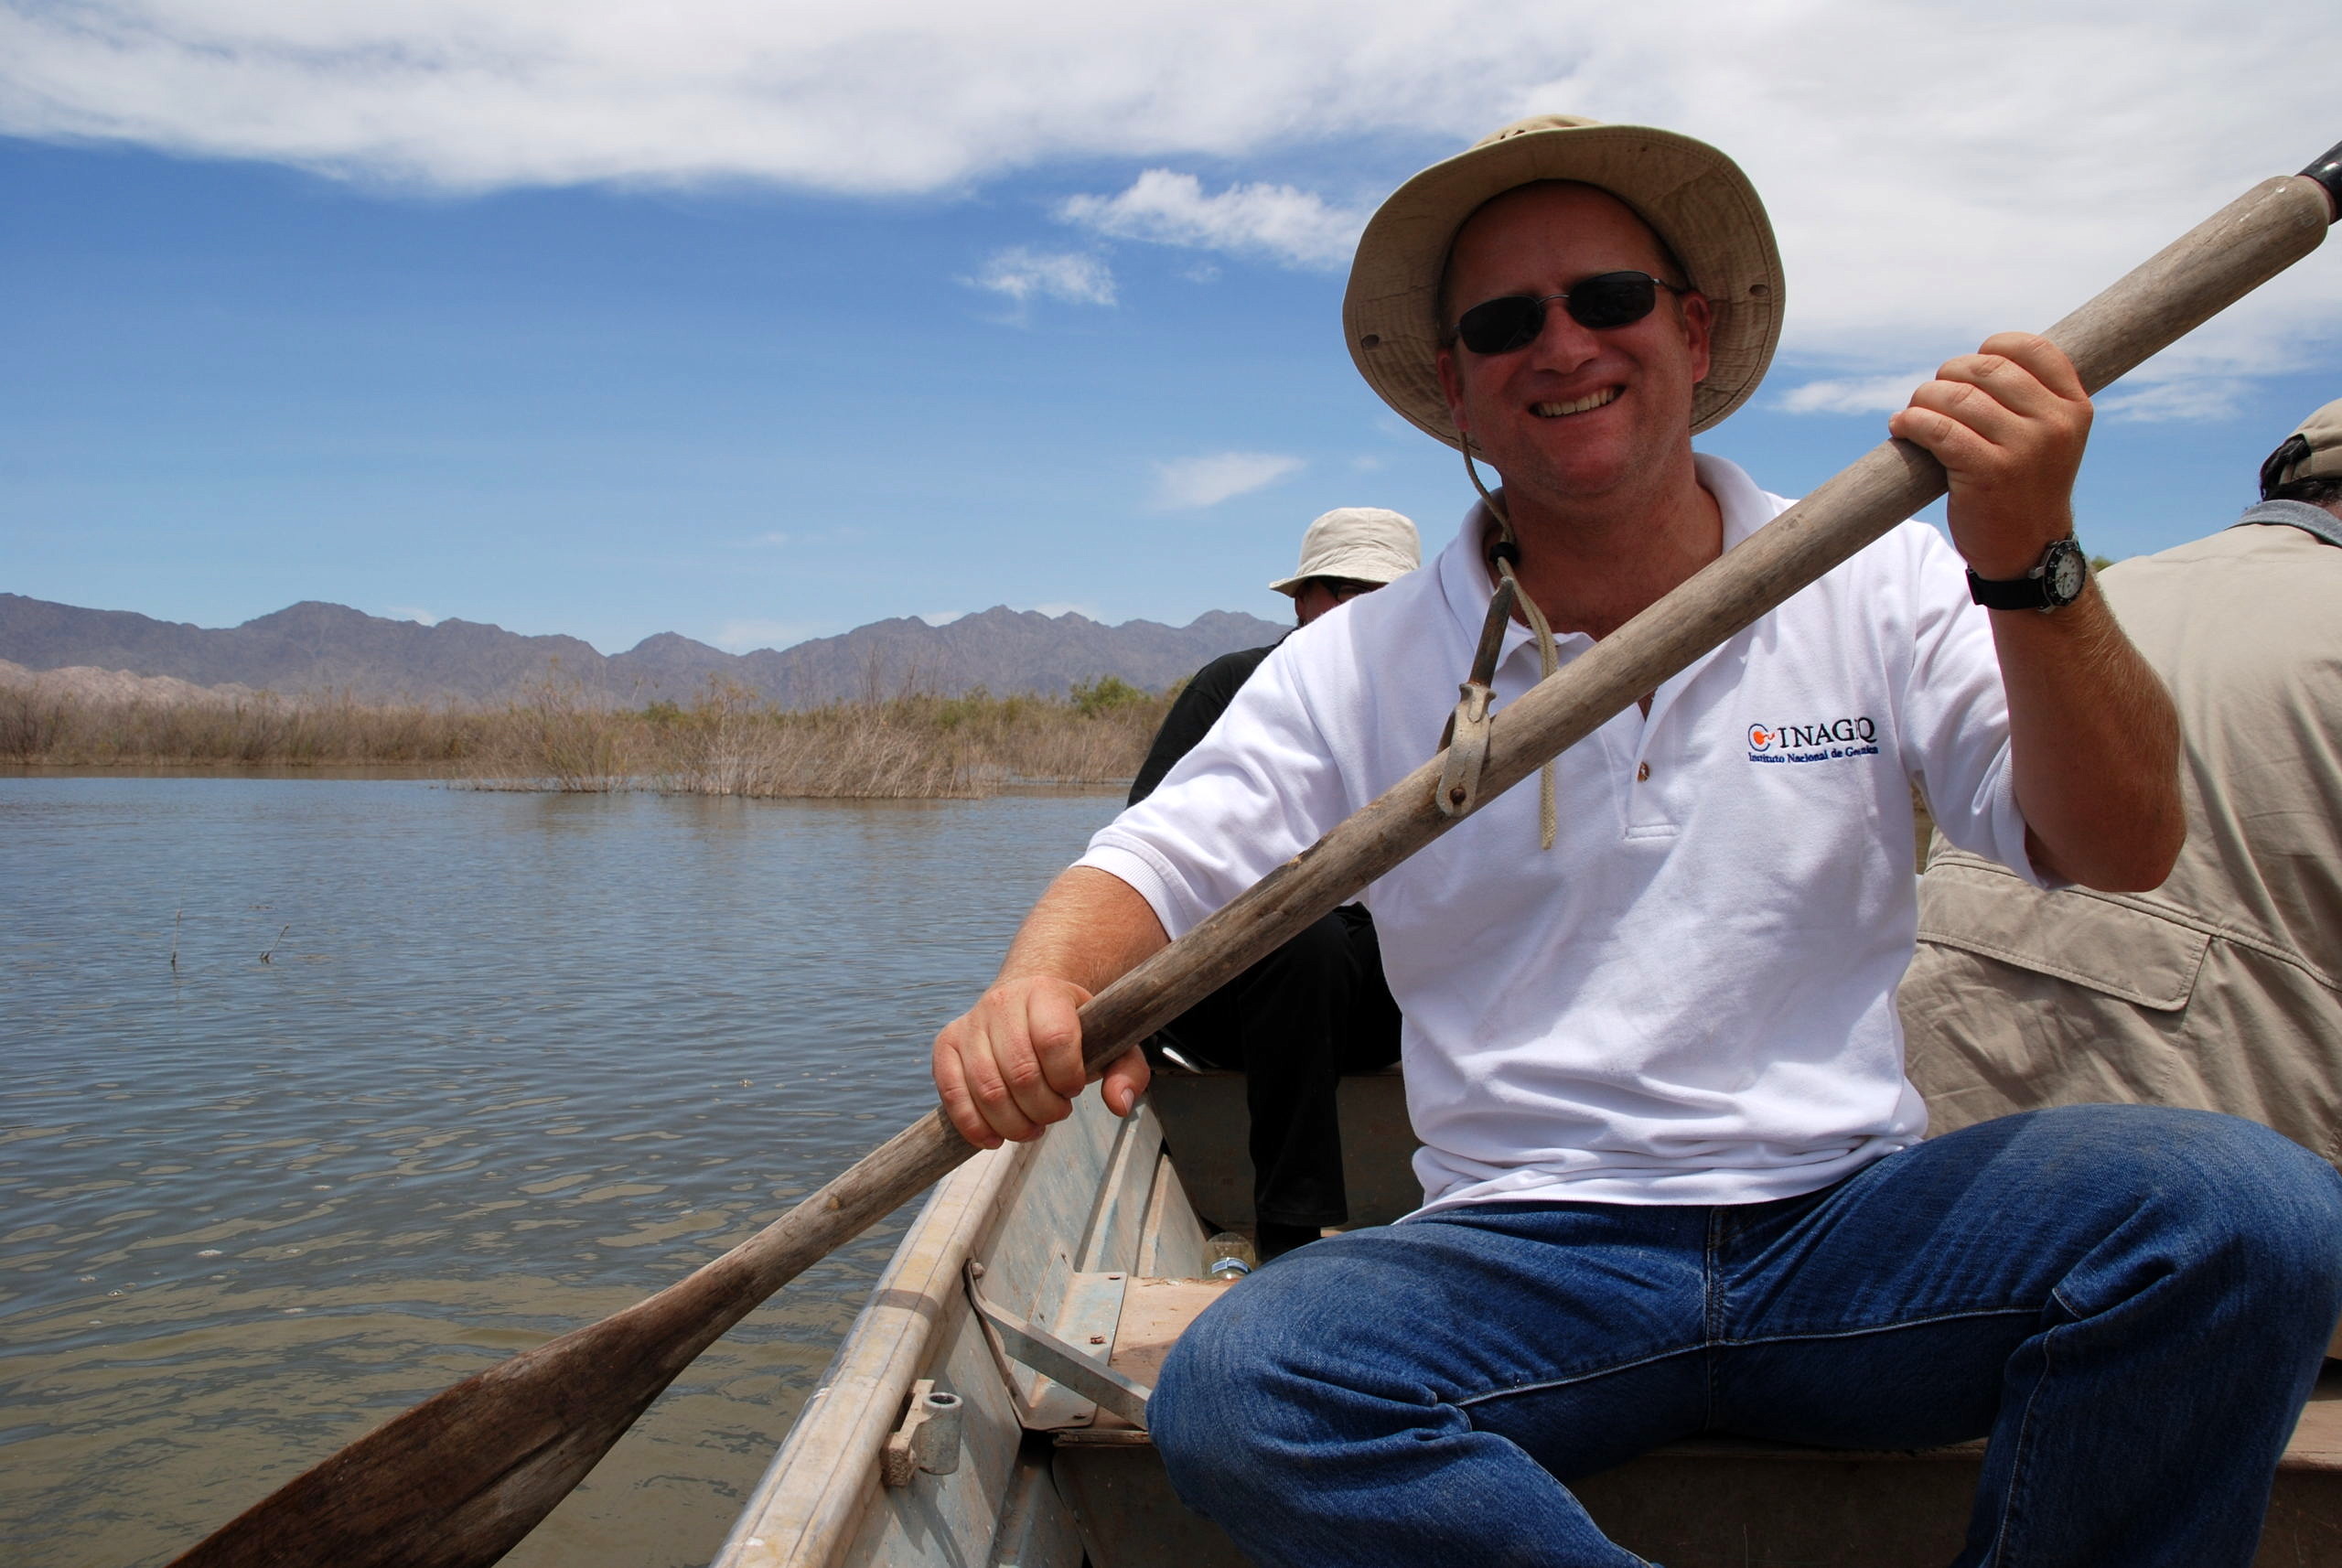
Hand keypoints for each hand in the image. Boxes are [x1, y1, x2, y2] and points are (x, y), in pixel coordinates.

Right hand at [931, 975, 1150, 1148]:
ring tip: (1032, 1127)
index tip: (1075, 1087)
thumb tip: (1119, 1105)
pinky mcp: (946, 1045)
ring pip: (987, 1090)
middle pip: (1021, 1073)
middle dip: (1044, 1109)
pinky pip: (951, 1094)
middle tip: (1057, 1113)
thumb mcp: (1113, 1042)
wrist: (1029, 1002)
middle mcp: (1002, 1002)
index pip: (1055, 1039)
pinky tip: (995, 1138)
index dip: (1069, 1077)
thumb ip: (1128, 1072)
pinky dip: (973, 1126)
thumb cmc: (1075, 1029)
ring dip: (1013, 1124)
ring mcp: (970, 1023)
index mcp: (1045, 992)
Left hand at [1887, 333, 2091, 579]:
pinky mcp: (1989, 472)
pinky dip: (1911, 422)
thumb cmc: (2027, 487)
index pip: (2031, 349)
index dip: (1991, 350)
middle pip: (1984, 369)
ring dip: (1922, 401)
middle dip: (1947, 377)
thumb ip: (2029, 399)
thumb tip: (1973, 362)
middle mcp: (2054, 424)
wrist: (2029, 551)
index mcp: (2074, 407)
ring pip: (1956, 397)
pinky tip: (1901, 427)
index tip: (1968, 372)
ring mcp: (2024, 448)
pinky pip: (1938, 429)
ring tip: (1913, 416)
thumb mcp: (2049, 438)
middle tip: (1931, 398)